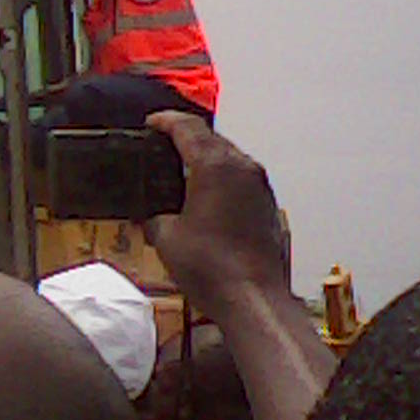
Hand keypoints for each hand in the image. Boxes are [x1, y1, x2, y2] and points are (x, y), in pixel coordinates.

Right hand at [144, 113, 288, 319]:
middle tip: (163, 145)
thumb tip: (153, 219)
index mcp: (215, 166)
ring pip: (230, 159)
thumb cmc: (208, 266)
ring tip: (183, 171)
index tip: (151, 123)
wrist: (253, 297)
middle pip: (212, 139)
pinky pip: (241, 180)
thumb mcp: (166, 239)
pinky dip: (222, 180)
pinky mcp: (268, 207)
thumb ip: (155, 218)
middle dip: (187, 138)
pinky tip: (207, 198)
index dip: (166, 121)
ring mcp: (260, 187)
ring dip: (207, 159)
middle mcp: (242, 168)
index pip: (188, 128)